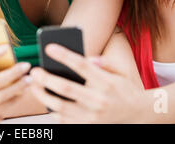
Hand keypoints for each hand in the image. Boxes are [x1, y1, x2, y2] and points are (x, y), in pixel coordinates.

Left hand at [30, 44, 145, 123]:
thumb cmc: (126, 89)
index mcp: (106, 82)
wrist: (140, 115)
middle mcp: (99, 100)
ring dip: (43, 96)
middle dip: (46, 79)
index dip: (63, 55)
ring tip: (34, 86)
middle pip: (66, 88)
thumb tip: (88, 58)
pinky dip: (52, 110)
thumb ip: (104, 62)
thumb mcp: (121, 71)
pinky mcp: (88, 127)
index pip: (81, 65)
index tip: (48, 47)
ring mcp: (92, 116)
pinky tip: (45, 100)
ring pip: (60, 107)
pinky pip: (64, 120)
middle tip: (35, 71)